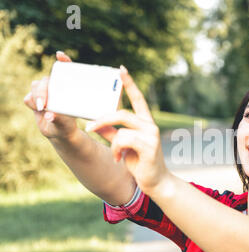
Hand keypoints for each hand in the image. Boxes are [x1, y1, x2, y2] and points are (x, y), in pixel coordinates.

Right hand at [23, 51, 77, 139]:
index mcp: (68, 88)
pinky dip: (32, 103)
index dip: (64, 61)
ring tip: (42, 109)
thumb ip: (58, 119)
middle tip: (44, 105)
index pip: (67, 70)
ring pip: (35, 86)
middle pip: (45, 80)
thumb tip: (49, 115)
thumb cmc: (67, 125)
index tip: (60, 55)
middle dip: (42, 91)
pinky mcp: (35, 98)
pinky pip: (28, 98)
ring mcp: (44, 91)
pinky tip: (39, 110)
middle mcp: (56, 86)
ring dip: (37, 97)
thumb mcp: (65, 124)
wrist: (59, 132)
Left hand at [86, 66, 169, 194]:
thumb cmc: (140, 162)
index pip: (137, 98)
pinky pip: (124, 140)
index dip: (129, 84)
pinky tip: (119, 159)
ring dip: (112, 142)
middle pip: (122, 112)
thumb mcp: (122, 145)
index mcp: (145, 122)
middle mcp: (150, 125)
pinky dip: (117, 150)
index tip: (121, 69)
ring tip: (115, 154)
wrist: (156, 182)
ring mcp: (151, 135)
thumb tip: (95, 122)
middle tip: (89, 127)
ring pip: (121, 127)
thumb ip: (111, 132)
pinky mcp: (149, 146)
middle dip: (102, 119)